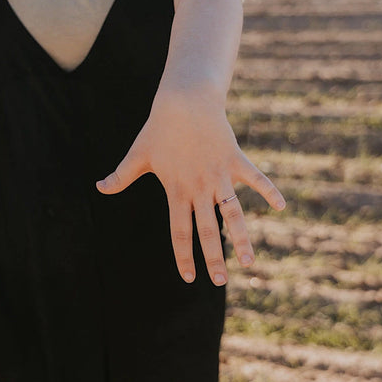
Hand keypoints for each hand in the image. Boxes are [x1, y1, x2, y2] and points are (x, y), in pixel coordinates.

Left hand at [95, 88, 285, 285]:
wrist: (183, 100)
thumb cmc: (159, 128)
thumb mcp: (137, 155)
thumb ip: (121, 176)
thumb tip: (99, 188)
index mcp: (176, 190)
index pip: (180, 232)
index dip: (184, 256)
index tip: (189, 277)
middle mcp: (198, 187)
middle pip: (207, 230)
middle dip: (214, 258)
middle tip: (220, 282)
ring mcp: (218, 175)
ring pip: (233, 214)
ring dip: (242, 238)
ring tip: (250, 262)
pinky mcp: (234, 160)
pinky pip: (255, 179)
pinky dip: (269, 191)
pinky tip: (281, 206)